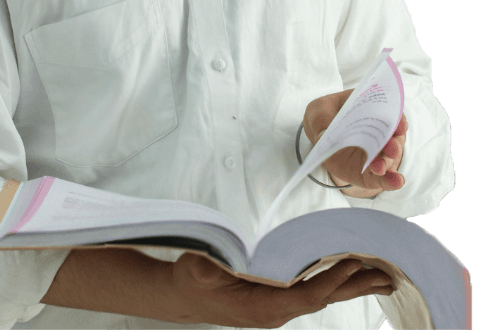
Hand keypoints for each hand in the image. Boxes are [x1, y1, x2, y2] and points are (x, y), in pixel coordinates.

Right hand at [170, 251, 393, 326]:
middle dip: (356, 285)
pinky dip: (336, 281)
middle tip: (389, 273)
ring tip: (385, 277)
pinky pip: (314, 290)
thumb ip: (207, 268)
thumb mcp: (196, 271)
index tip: (353, 262)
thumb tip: (211, 263)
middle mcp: (278, 310)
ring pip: (324, 295)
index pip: (306, 294)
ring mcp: (280, 306)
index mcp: (264, 306)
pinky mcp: (280, 299)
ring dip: (354, 286)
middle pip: (324, 297)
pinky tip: (353, 277)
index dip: (330, 279)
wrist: (185, 296)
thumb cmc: (192, 281)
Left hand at [303, 89, 407, 192]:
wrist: (323, 134)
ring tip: (380, 167)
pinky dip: (391, 180)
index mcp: (372, 113)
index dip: (397, 119)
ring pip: (387, 159)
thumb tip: (325, 133)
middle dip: (392, 144)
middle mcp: (380, 134)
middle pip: (392, 139)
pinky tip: (397, 181)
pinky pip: (383, 178)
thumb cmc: (326, 116)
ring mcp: (376, 155)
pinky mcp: (371, 173)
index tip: (400, 124)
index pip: (390, 115)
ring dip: (386, 163)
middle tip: (392, 149)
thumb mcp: (319, 111)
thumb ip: (322, 119)